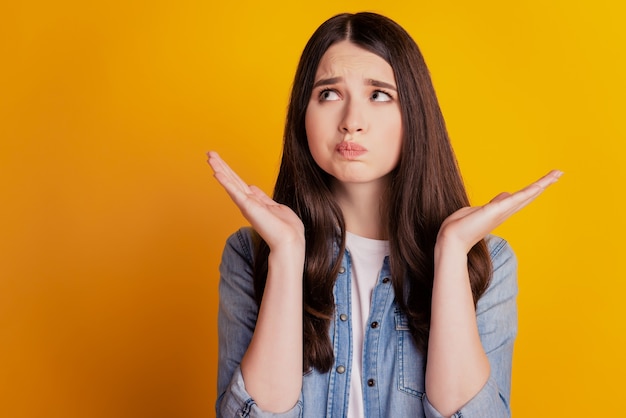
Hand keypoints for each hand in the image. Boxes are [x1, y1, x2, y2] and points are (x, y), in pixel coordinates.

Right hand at [207, 151, 304, 250]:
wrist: (289, 240)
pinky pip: (234, 191)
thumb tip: (253, 188)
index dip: (229, 172)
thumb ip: (263, 197)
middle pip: (232, 180)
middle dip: (221, 166)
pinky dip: (225, 181)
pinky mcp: (248, 206)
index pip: (239, 183)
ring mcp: (246, 204)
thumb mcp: (275, 207)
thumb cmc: (287, 228)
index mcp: (255, 202)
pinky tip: (216, 172)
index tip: (220, 163)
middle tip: (209, 153)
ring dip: (220, 169)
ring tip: (209, 157)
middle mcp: (248, 202)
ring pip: (230, 182)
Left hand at [437, 170, 562, 253]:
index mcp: (500, 211)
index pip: (520, 198)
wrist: (451, 239)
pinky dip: (529, 191)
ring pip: (527, 195)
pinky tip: (540, 184)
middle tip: (559, 173)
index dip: (533, 190)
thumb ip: (495, 203)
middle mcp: (505, 212)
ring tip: (557, 174)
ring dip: (542, 184)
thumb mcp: (479, 210)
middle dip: (544, 184)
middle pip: (529, 196)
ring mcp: (502, 211)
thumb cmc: (460, 227)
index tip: (544, 182)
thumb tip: (506, 194)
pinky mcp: (497, 210)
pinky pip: (517, 198)